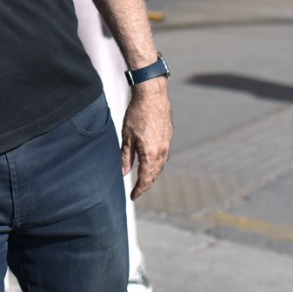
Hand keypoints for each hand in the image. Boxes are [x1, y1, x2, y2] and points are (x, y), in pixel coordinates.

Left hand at [122, 81, 171, 198]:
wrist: (152, 95)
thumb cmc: (137, 114)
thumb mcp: (127, 136)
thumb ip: (125, 157)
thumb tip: (124, 173)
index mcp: (150, 154)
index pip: (145, 178)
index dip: (139, 189)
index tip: (133, 196)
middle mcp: (162, 152)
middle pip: (154, 174)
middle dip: (146, 184)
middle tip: (138, 191)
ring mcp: (167, 144)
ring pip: (160, 166)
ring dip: (152, 175)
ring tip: (144, 180)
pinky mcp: (168, 136)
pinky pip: (164, 156)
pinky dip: (157, 164)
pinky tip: (151, 163)